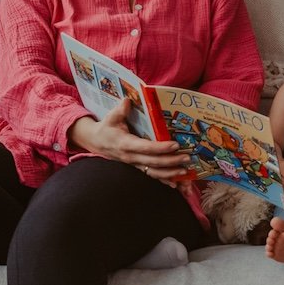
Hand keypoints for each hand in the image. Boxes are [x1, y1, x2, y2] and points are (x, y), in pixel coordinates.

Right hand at [68, 100, 188, 183]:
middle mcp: (131, 157)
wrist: (97, 142)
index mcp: (125, 144)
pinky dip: (164, 180)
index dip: (160, 148)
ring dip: (170, 173)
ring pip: (153, 172)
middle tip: (187, 157)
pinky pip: (151, 176)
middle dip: (171, 161)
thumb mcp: (111, 117)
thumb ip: (120, 110)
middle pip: (153, 162)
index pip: (145, 147)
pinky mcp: (137, 167)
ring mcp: (134, 164)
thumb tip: (127, 100)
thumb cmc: (106, 127)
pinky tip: (176, 184)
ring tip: (185, 171)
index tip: (175, 145)